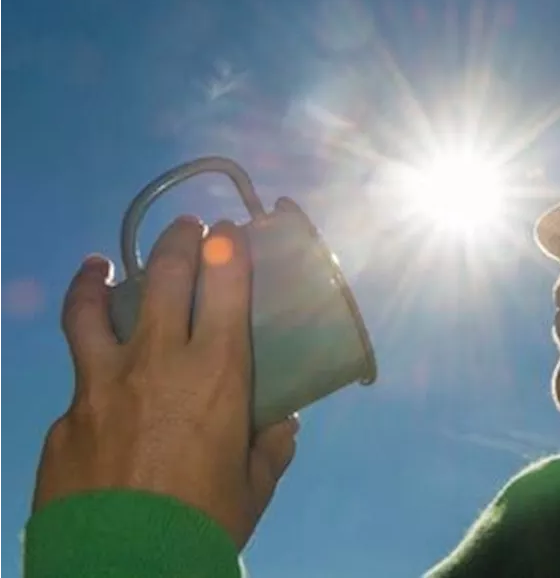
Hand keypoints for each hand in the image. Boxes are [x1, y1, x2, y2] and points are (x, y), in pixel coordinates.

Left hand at [32, 216, 297, 548]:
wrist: (122, 568)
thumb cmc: (204, 524)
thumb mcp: (254, 486)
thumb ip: (270, 446)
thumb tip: (281, 423)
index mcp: (216, 372)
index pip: (224, 284)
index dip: (227, 248)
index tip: (229, 231)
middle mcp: (156, 363)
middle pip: (163, 278)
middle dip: (177, 242)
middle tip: (186, 229)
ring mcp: (100, 387)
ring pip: (91, 312)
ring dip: (97, 279)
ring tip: (98, 265)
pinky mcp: (64, 420)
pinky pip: (78, 385)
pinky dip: (89, 375)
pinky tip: (97, 391)